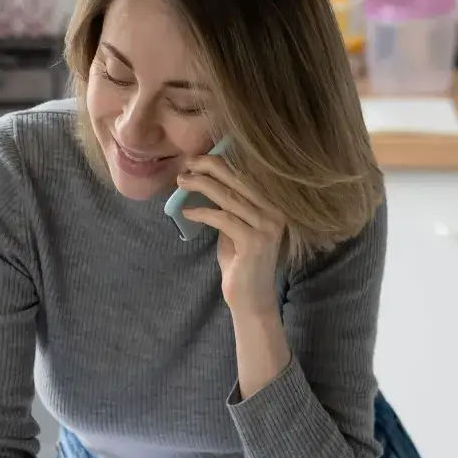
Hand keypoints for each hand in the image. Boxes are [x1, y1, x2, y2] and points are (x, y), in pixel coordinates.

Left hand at [177, 153, 285, 317]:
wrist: (251, 299)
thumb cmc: (241, 264)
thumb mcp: (236, 229)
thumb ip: (230, 208)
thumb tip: (207, 183)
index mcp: (274, 206)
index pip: (247, 176)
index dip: (222, 163)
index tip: (199, 158)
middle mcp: (275, 213)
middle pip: (239, 180)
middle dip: (210, 167)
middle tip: (188, 162)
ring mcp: (267, 227)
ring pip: (229, 197)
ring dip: (202, 185)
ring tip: (182, 181)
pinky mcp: (253, 242)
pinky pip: (223, 219)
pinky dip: (202, 213)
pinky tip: (187, 212)